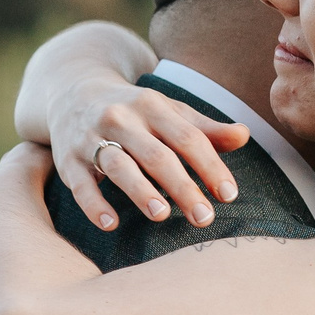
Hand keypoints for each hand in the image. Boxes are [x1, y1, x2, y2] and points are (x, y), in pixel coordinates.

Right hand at [49, 74, 249, 231]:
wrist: (72, 90)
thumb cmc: (135, 111)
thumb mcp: (169, 112)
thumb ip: (205, 129)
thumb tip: (245, 135)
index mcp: (153, 107)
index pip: (188, 138)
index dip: (210, 166)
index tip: (229, 195)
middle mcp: (122, 119)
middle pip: (157, 156)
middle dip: (182, 187)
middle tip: (205, 218)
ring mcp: (92, 138)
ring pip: (119, 166)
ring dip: (140, 191)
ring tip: (161, 215)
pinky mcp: (69, 159)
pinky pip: (81, 184)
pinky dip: (94, 204)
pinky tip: (110, 224)